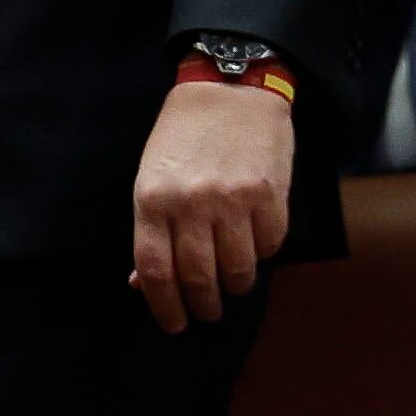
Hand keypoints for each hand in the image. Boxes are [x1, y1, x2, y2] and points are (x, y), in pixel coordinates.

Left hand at [131, 77, 292, 331]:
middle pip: (197, 277)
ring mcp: (233, 201)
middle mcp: (191, 204)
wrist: (229, 91)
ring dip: (235, 287)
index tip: (173, 323)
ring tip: (232, 287)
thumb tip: (144, 284)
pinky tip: (253, 248)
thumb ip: (151, 231)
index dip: (163, 306)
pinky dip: (261, 256)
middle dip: (202, 305)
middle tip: (206, 313)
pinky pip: (269, 246)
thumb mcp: (151, 179)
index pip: (155, 270)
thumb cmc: (182, 138)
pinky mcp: (270, 197)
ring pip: (238, 270)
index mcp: (152, 200)